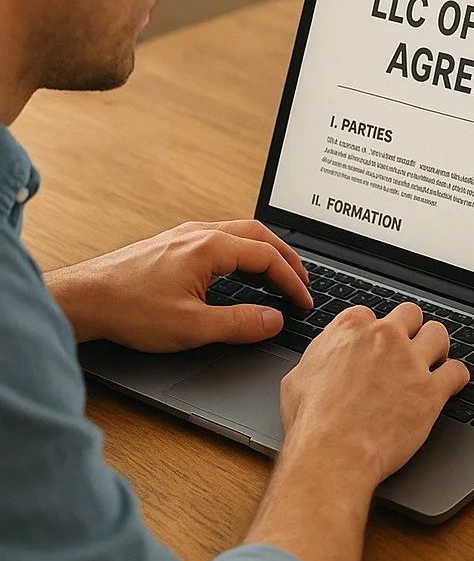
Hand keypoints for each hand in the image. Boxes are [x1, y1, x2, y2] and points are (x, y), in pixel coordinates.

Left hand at [45, 219, 312, 350]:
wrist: (82, 299)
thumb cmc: (128, 310)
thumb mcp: (192, 327)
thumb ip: (240, 323)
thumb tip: (275, 320)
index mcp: (209, 247)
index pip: (267, 257)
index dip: (292, 280)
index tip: (304, 301)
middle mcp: (199, 233)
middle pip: (259, 235)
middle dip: (287, 258)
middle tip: (303, 281)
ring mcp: (184, 235)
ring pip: (239, 233)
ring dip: (265, 252)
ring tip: (278, 275)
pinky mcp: (171, 243)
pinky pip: (221, 237)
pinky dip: (243, 251)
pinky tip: (240, 269)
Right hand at [279, 302, 469, 486]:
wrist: (333, 452)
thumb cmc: (311, 422)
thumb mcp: (298, 377)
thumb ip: (321, 356)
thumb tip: (328, 354)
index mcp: (350, 329)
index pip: (370, 314)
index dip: (372, 333)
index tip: (374, 347)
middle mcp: (384, 338)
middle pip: (410, 314)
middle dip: (410, 330)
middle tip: (407, 350)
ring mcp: (411, 362)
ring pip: (439, 334)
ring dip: (437, 348)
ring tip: (432, 362)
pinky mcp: (431, 390)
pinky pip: (458, 372)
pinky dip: (456, 378)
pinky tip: (449, 386)